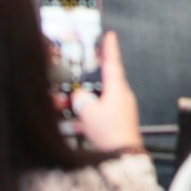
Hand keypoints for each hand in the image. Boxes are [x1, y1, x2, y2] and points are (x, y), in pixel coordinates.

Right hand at [71, 31, 141, 151]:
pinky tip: (77, 125)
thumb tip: (79, 95)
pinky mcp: (117, 123)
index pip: (113, 63)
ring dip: (84, 103)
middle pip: (103, 83)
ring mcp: (121, 110)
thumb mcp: (89, 112)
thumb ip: (81, 99)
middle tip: (75, 81)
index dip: (110, 48)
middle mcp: (121, 96)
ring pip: (99, 101)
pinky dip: (87, 117)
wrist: (122, 155)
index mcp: (117, 89)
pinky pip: (100, 115)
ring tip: (68, 109)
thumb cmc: (110, 132)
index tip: (110, 35)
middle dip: (88, 83)